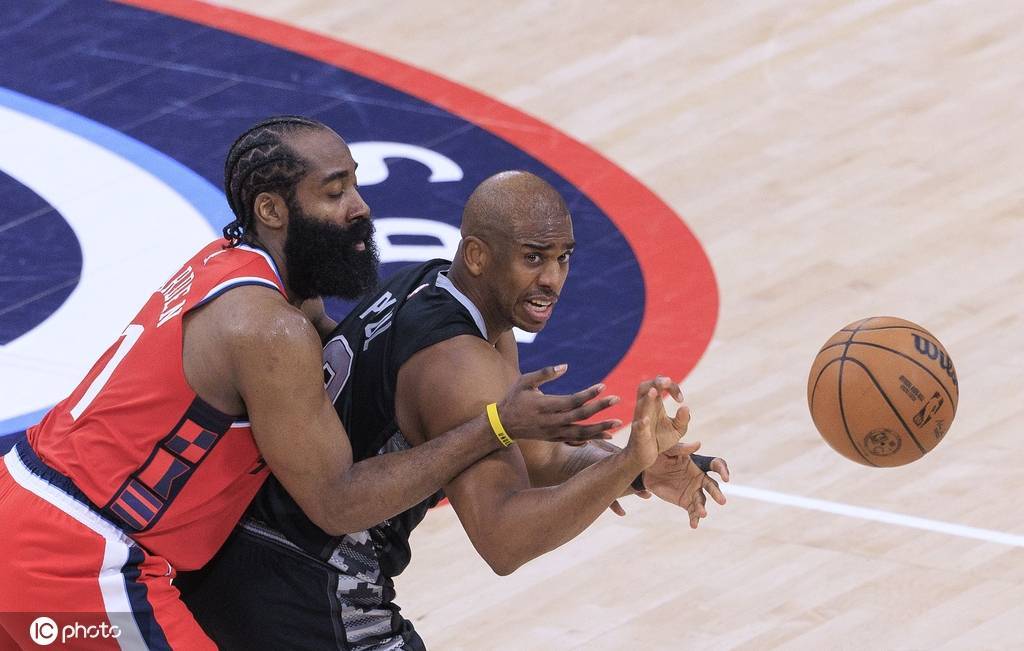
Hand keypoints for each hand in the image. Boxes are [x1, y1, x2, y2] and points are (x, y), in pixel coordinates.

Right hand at [498, 364, 621, 442]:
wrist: (503, 425)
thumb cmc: (514, 398)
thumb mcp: (525, 381)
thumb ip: (545, 373)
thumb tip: (565, 365)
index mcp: (544, 406)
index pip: (571, 400)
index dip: (588, 394)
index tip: (603, 386)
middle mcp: (551, 421)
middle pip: (580, 416)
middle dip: (600, 408)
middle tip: (617, 399)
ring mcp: (553, 432)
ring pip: (581, 432)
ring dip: (601, 428)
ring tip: (618, 423)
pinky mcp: (555, 438)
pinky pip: (576, 440)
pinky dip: (592, 438)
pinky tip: (606, 436)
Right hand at [631, 376, 690, 452]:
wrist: (645, 457)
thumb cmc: (659, 439)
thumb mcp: (677, 429)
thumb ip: (683, 419)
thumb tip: (685, 407)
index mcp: (653, 404)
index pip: (659, 385)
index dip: (672, 387)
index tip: (680, 399)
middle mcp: (645, 409)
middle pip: (644, 387)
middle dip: (655, 382)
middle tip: (668, 381)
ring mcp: (640, 421)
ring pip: (640, 405)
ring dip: (647, 399)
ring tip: (654, 391)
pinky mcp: (639, 435)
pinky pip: (638, 427)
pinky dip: (642, 423)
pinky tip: (646, 420)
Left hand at [644, 443, 729, 528]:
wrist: (646, 470)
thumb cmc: (660, 455)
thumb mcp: (669, 449)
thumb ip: (682, 448)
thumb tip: (698, 444)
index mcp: (699, 463)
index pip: (716, 465)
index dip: (723, 470)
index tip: (726, 477)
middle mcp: (700, 478)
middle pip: (712, 486)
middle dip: (717, 493)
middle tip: (722, 501)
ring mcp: (694, 491)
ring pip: (702, 501)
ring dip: (703, 507)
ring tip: (702, 513)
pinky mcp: (685, 502)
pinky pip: (692, 512)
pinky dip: (694, 518)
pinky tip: (694, 525)